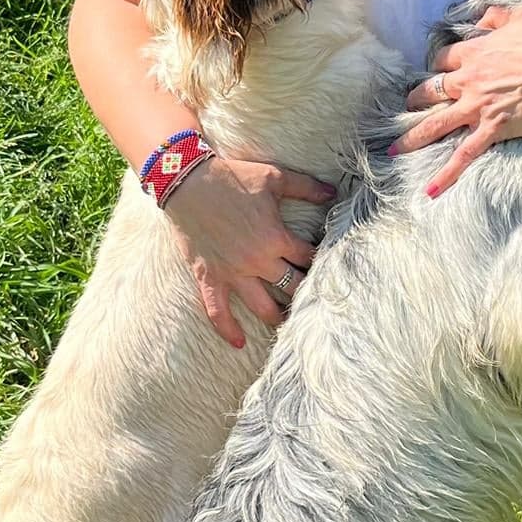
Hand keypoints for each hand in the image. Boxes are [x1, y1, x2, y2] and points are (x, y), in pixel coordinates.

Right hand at [160, 155, 335, 349]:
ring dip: (278, 318)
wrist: (188, 181)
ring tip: (290, 326)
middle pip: (292, 287)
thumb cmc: (232, 177)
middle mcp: (257, 261)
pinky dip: (227, 330)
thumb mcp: (274, 177)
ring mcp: (232, 273)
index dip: (320, 260)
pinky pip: (217, 311)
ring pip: (262, 307)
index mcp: (275, 237)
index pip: (308, 257)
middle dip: (305, 293)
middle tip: (316, 300)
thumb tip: (334, 192)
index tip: (327, 264)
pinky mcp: (209, 277)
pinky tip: (239, 344)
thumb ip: (306, 187)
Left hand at [390, 5, 521, 196]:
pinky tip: (429, 190)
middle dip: (416, 99)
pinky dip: (446, 174)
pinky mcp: (493, 129)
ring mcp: (478, 107)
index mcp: (475, 53)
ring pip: (435, 123)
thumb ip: (496, 17)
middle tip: (408, 106)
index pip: (443, 60)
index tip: (438, 70)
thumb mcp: (520, 17)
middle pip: (430, 90)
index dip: (438, 65)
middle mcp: (469, 80)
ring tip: (395, 149)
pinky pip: (463, 155)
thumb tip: (482, 18)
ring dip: (412, 137)